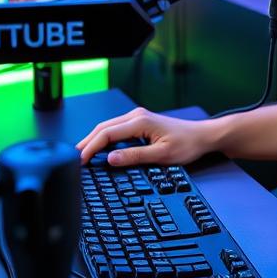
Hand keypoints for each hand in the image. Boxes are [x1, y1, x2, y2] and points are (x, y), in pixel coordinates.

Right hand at [76, 107, 215, 166]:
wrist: (202, 136)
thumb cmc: (187, 144)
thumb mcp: (162, 155)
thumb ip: (135, 156)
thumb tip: (110, 159)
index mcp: (140, 121)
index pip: (107, 133)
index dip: (91, 147)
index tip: (80, 161)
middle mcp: (137, 116)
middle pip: (103, 127)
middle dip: (87, 142)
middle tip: (74, 159)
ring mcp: (138, 118)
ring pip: (109, 127)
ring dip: (95, 140)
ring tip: (82, 155)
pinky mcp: (141, 123)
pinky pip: (117, 129)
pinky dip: (105, 138)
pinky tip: (100, 148)